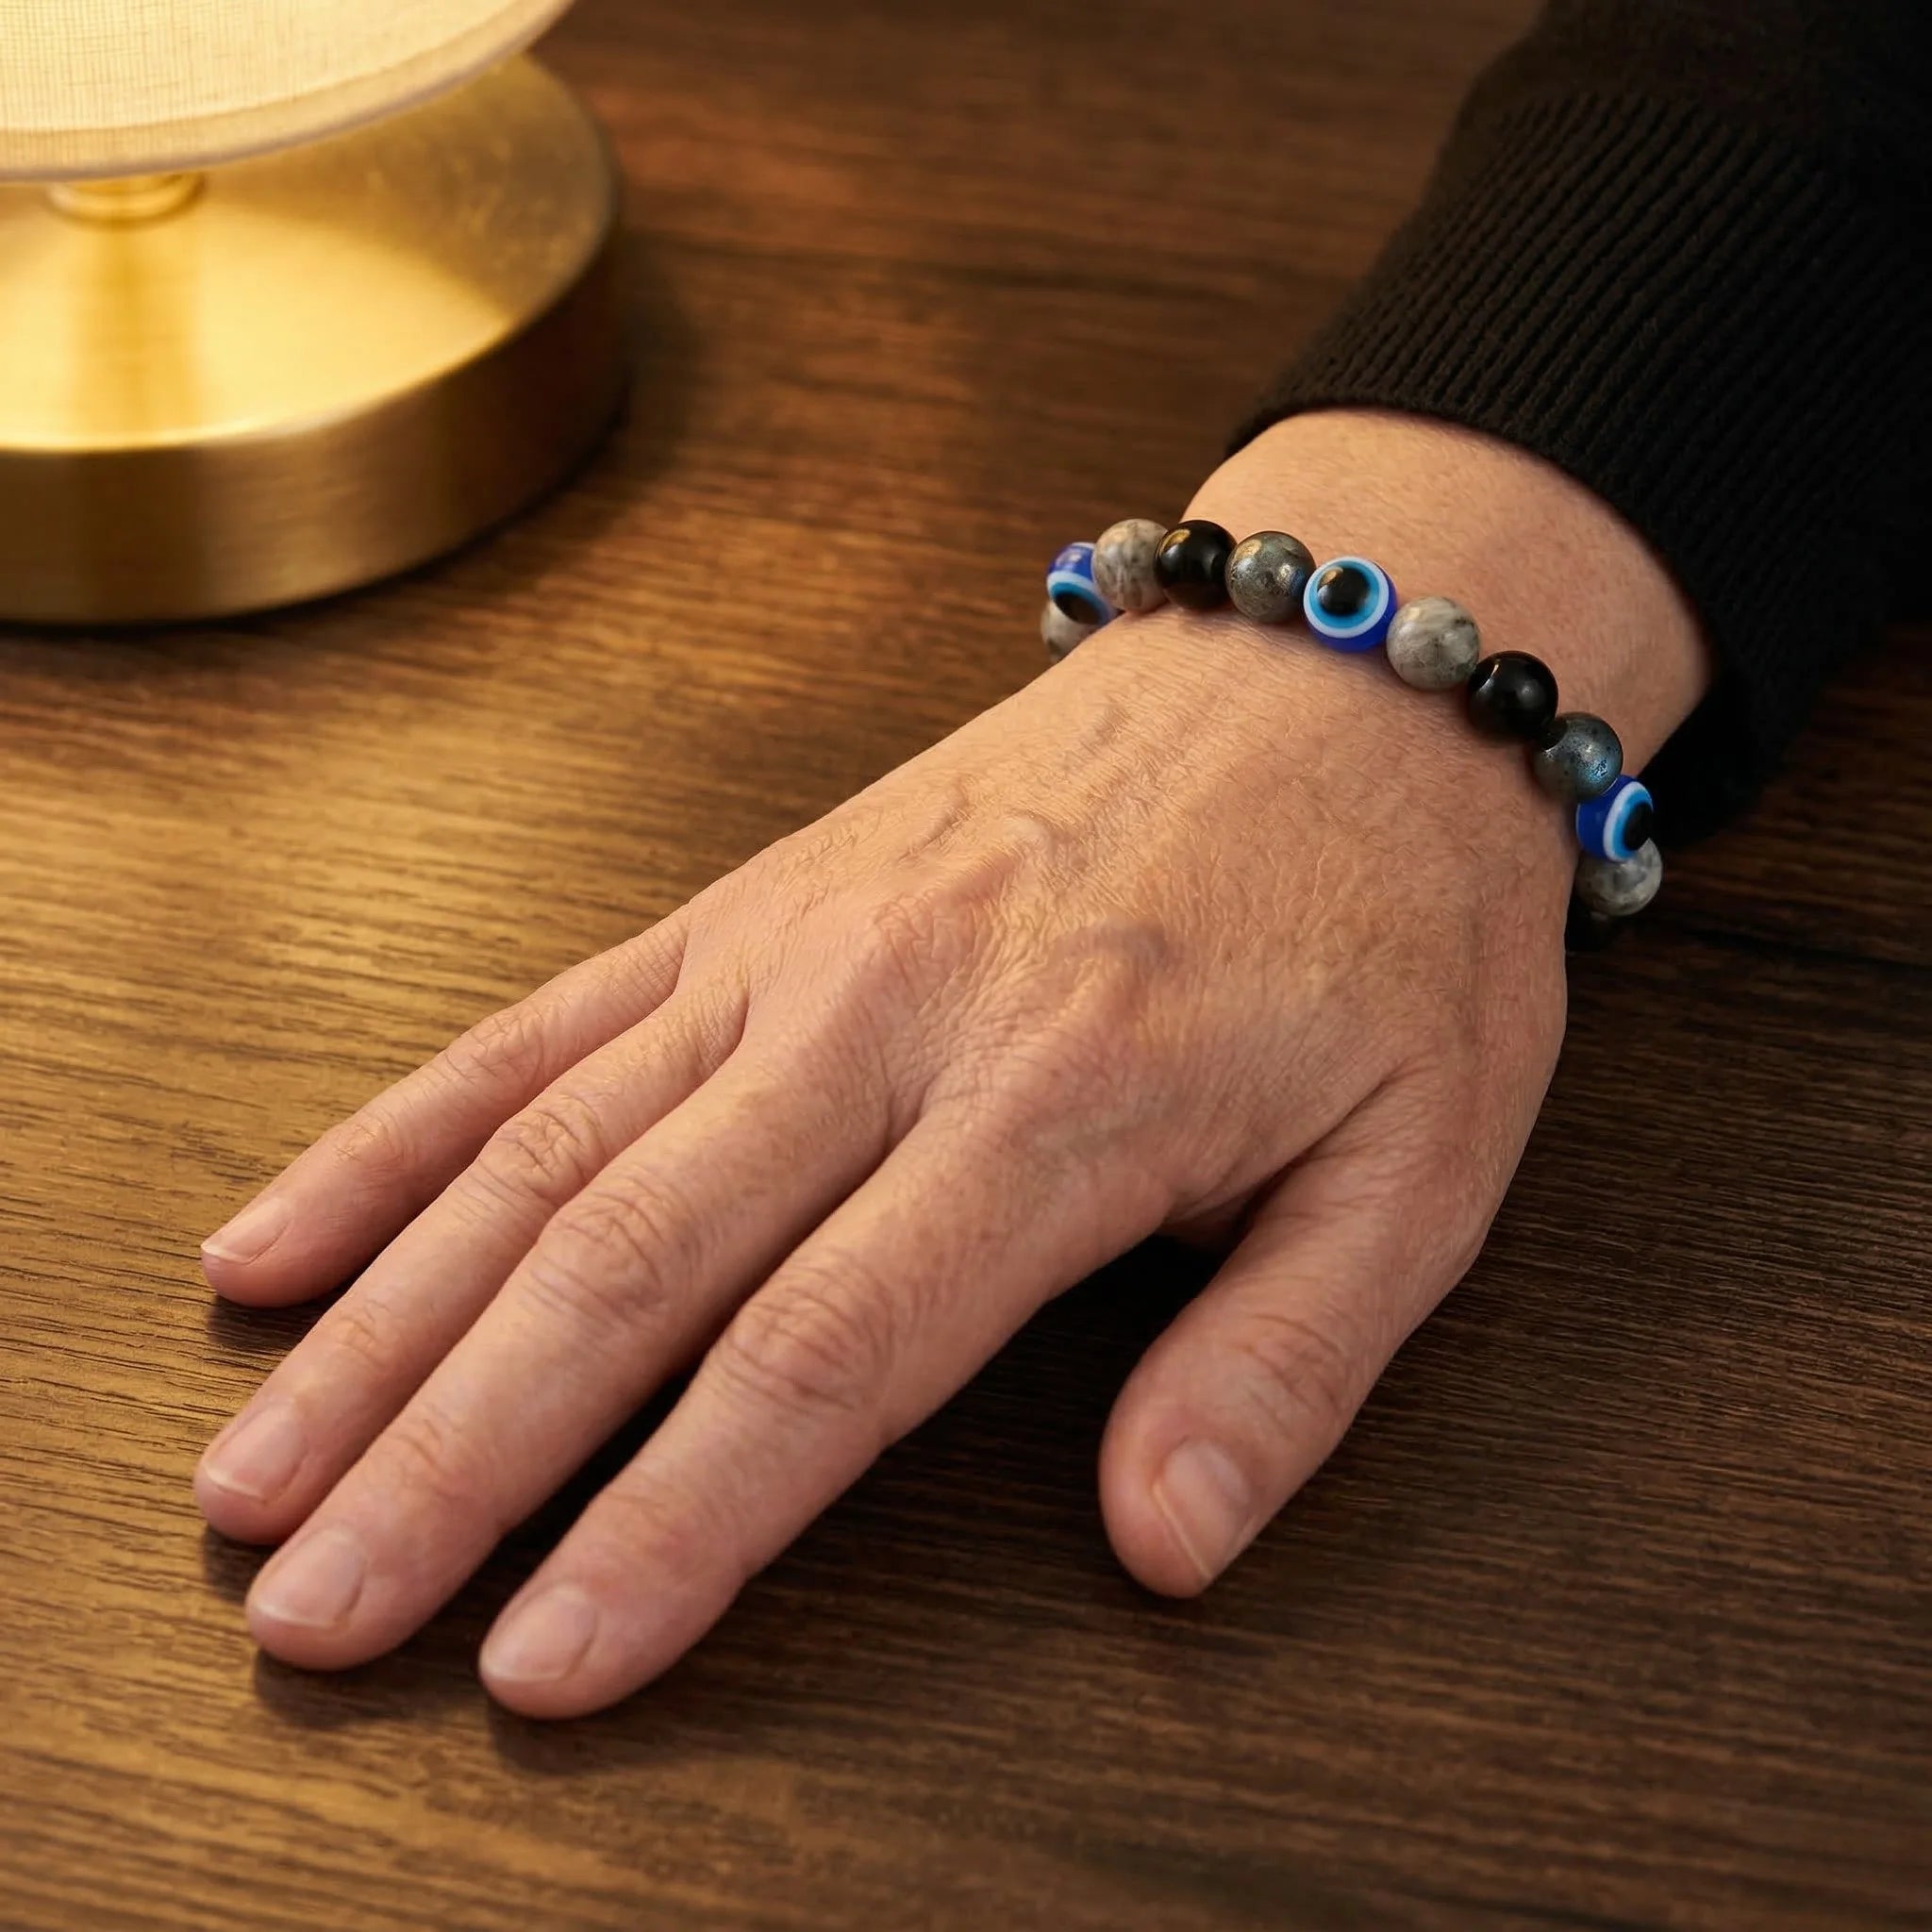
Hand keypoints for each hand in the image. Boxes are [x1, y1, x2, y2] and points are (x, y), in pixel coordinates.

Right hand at [196, 412, 1707, 1718]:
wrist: (1332, 668)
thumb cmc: (1390, 922)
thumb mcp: (1419, 1161)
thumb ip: (1285, 1362)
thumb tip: (1160, 1549)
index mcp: (1060, 1098)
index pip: (821, 1355)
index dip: (670, 1527)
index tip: (542, 1666)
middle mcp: (887, 1011)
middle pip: (625, 1262)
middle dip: (455, 1458)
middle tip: (318, 1615)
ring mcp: (794, 942)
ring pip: (542, 1148)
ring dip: (385, 1321)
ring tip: (254, 1471)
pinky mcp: (750, 896)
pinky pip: (542, 1020)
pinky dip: (399, 1135)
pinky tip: (281, 1237)